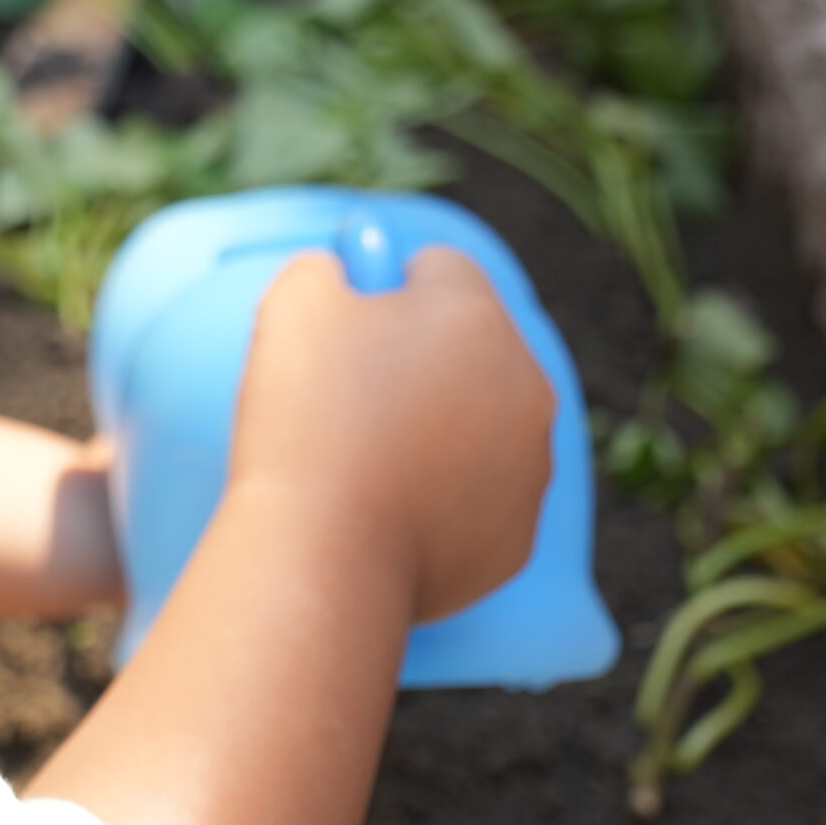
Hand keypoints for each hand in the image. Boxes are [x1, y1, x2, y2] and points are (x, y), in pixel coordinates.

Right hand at [229, 246, 554, 622]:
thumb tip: (340, 279)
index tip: (348, 328)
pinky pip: (478, 498)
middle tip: (352, 399)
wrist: (325, 556)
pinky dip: (443, 499)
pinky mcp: (517, 537)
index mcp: (477, 315)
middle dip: (422, 361)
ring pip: (483, 424)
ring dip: (440, 428)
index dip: (385, 288)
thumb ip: (326, 268)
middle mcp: (525, 384)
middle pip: (470, 349)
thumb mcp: (295, 303)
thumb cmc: (307, 420)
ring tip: (367, 460)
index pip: (438, 268)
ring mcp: (530, 467)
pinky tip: (388, 510)